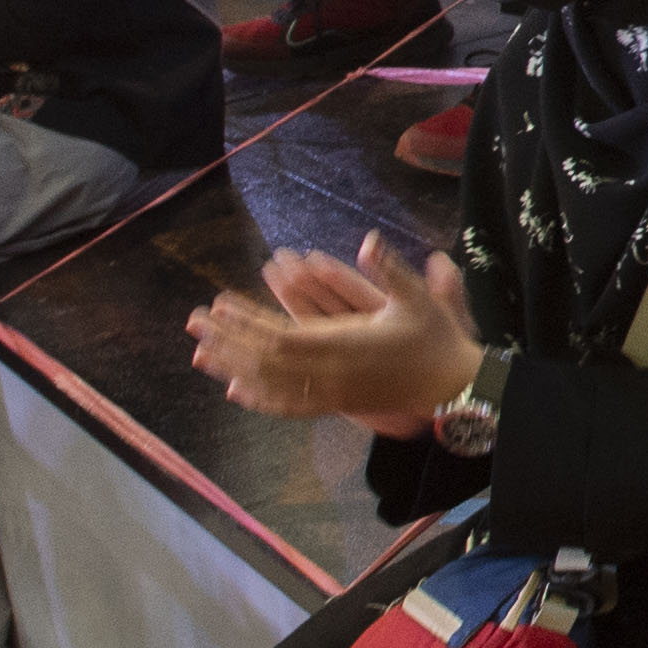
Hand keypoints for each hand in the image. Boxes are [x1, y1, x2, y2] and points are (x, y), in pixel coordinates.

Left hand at [187, 233, 483, 435]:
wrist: (453, 388)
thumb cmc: (436, 339)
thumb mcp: (418, 299)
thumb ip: (391, 270)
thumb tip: (368, 240)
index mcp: (345, 344)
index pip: (282, 335)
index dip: (246, 322)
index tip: (219, 305)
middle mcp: (331, 373)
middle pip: (265, 361)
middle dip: (227, 341)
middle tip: (193, 324)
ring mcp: (332, 393)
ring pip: (271, 386)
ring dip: (233, 369)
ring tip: (201, 354)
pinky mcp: (337, 405)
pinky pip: (290, 407)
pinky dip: (260, 399)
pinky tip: (237, 391)